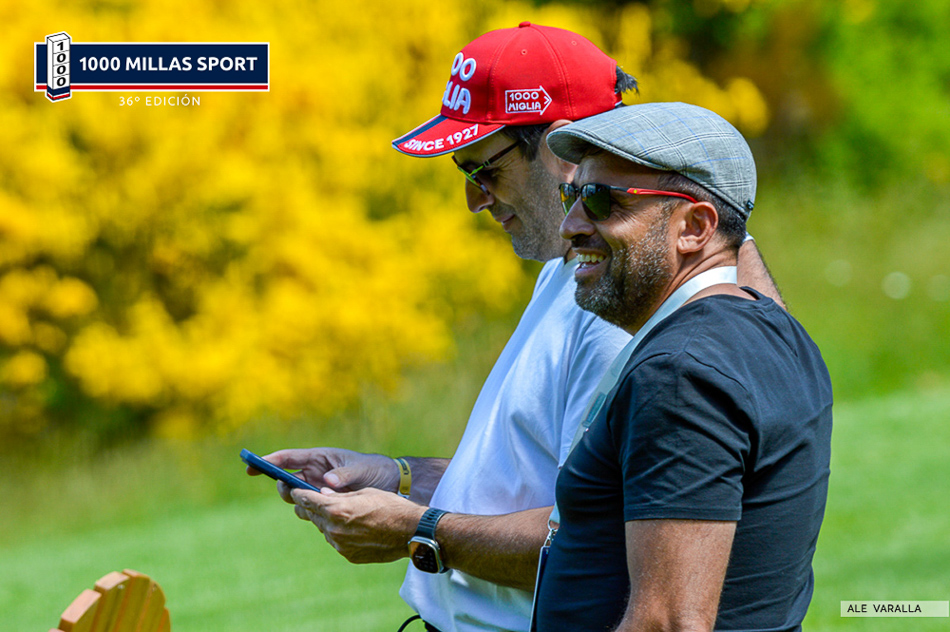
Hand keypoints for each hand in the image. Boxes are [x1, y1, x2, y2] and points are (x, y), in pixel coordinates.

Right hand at [246, 448, 398, 500]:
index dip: (269, 462)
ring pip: (297, 498)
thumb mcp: (361, 469)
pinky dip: (310, 513)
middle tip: (289, 492)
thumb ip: (344, 475)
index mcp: (319, 458)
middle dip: (283, 487)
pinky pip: (310, 510)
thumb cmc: (375, 469)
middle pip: (287, 481)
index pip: (288, 458)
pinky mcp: (325, 504)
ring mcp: (318, 490)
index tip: (252, 466)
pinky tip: (320, 517)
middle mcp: (314, 474)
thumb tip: (326, 482)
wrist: (391, 485)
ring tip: (312, 504)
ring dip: (298, 503)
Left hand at [291, 487, 426, 563]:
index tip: (294, 489)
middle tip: (315, 499)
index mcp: (336, 509)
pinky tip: (353, 527)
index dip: (298, 493)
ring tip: (342, 513)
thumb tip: (322, 494)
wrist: (410, 532)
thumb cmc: (390, 505)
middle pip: (312, 515)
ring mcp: (340, 545)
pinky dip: (339, 532)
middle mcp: (334, 529)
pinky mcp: (348, 554)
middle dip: (312, 506)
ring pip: (323, 528)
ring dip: (327, 520)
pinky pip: (336, 540)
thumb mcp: (364, 492)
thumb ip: (339, 495)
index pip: (306, 500)